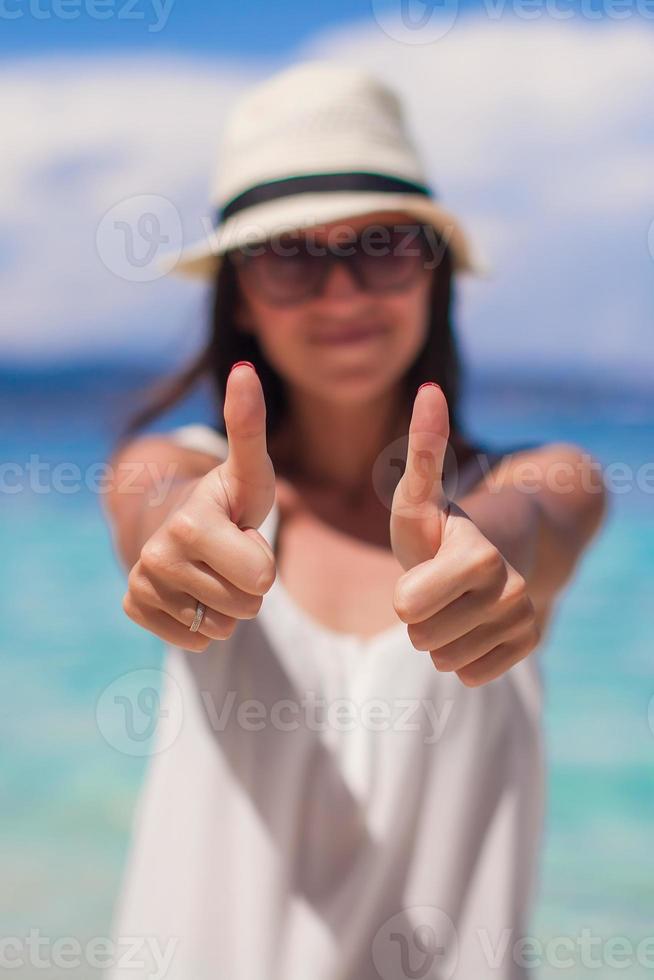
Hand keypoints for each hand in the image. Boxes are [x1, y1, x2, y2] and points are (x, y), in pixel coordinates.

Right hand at [123, 362, 276, 651]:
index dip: (263, 558)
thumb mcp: (248, 469)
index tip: (243, 534)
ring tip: (213, 569)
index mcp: (192, 524)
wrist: (175, 517)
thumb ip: (249, 427)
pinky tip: (193, 590)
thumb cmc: (226, 498)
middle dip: (248, 584)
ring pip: (221, 627)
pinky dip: (202, 623)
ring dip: (227, 604)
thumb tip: (243, 369)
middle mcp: (158, 555)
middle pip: (246, 607)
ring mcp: (143, 582)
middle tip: (230, 553)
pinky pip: (193, 640)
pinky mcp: (134, 605)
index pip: (262, 579)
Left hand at [390, 383, 539, 686]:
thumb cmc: (449, 522)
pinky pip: (469, 674)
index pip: (405, 609)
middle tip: (438, 583)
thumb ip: (422, 451)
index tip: (425, 565)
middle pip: (422, 639)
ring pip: (444, 660)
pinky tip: (473, 621)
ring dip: (440, 634)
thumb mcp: (421, 494)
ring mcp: (523, 623)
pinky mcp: (528, 646)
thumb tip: (430, 388)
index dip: (404, 590)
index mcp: (479, 559)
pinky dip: (462, 652)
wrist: (508, 547)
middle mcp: (510, 595)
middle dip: (419, 613)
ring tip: (456, 600)